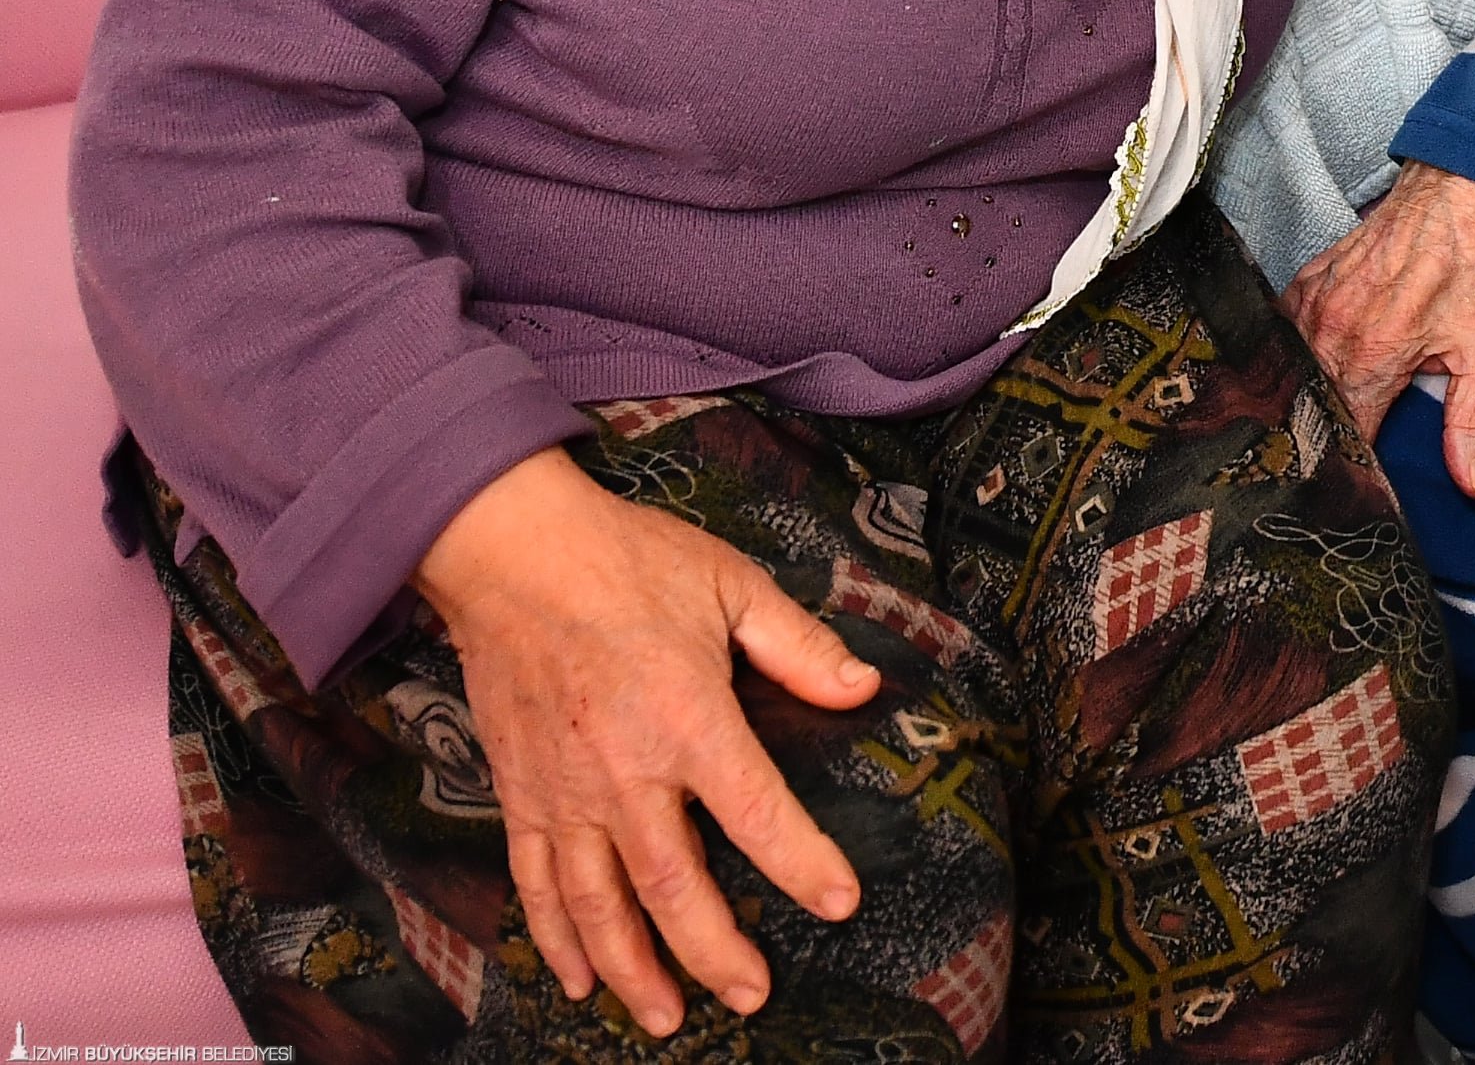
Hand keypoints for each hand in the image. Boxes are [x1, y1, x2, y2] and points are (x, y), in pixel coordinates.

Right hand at [412, 447, 880, 1034]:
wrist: (514, 552)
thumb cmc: (628, 562)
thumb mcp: (733, 585)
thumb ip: (800, 647)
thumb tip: (862, 689)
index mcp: (688, 719)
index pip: (757, 812)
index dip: (802, 863)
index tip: (840, 903)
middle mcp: (623, 773)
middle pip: (673, 887)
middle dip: (715, 952)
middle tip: (752, 994)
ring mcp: (564, 792)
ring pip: (599, 906)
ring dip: (634, 970)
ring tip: (666, 1018)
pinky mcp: (520, 794)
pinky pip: (535, 884)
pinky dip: (556, 939)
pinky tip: (579, 979)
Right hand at [1283, 161, 1474, 499]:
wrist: (1458, 189)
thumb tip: (1473, 488)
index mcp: (1371, 357)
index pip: (1343, 437)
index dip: (1352, 469)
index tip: (1360, 490)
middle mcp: (1329, 332)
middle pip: (1308, 409)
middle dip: (1319, 440)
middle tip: (1333, 468)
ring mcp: (1311, 303)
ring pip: (1289, 374)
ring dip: (1302, 401)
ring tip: (1313, 431)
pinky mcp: (1306, 282)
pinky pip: (1282, 335)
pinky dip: (1290, 360)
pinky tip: (1304, 376)